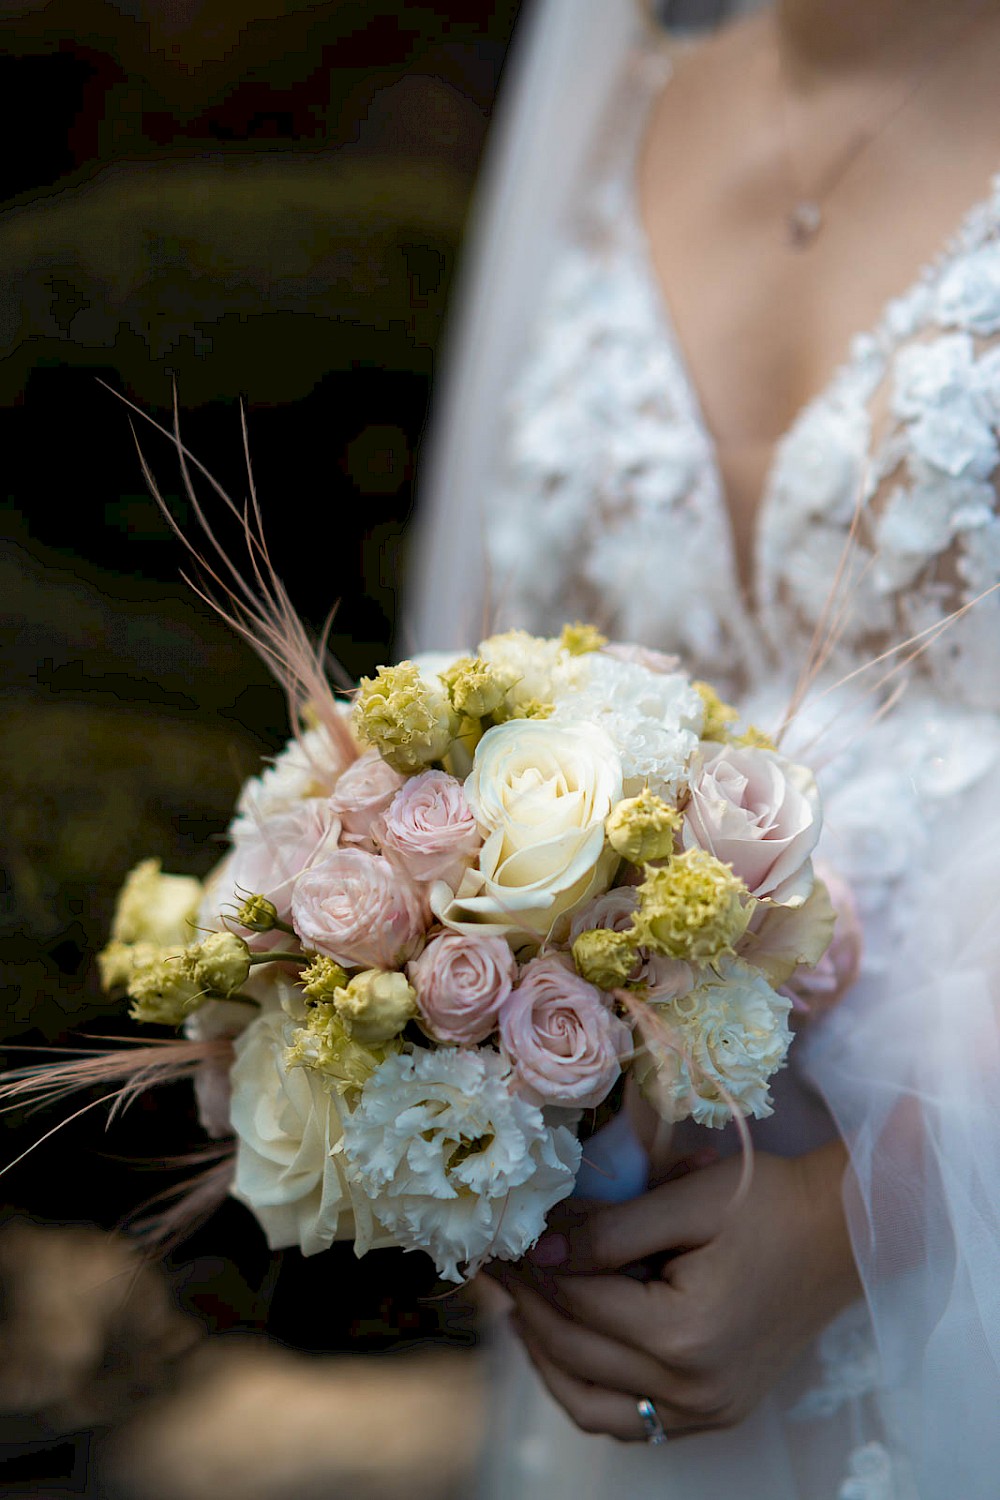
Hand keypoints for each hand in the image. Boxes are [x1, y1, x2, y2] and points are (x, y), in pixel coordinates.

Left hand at [504, 1141, 859, 1440]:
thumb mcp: (691, 1199)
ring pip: (592, 1407)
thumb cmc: (770, 1202)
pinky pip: (631, 1421)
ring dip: (545, 1359)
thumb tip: (542, 1247)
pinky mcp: (715, 1413)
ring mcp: (707, 1411)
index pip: (579, 1300)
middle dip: (526, 1305)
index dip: (533, 1265)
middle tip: (495, 1265)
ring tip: (515, 1307)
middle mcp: (694, 1388)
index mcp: (686, 1332)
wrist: (840, 1235)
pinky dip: (587, 1389)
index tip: (501, 1235)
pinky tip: (565, 1346)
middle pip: (577, 1352)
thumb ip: (613, 1229)